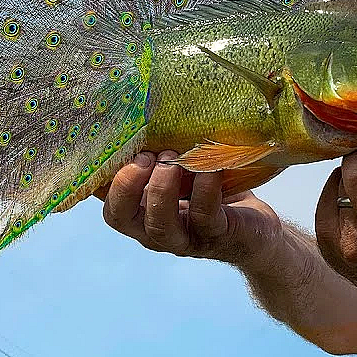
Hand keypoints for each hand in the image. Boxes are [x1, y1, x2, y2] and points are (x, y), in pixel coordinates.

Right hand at [98, 150, 283, 267]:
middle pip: (121, 218)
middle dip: (126, 185)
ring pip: (160, 225)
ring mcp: (185, 238)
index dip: (100, 181)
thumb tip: (140, 118)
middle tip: (144, 156)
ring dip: (162, 189)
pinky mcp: (217, 236)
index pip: (107, 202)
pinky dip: (204, 190)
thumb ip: (158, 158)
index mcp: (141, 213)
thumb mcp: (180, 173)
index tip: (109, 149)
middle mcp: (154, 231)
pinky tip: (209, 169)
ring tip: (172, 160)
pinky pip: (204, 216)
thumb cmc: (211, 192)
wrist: (257, 228)